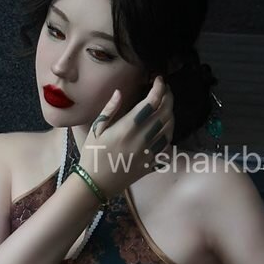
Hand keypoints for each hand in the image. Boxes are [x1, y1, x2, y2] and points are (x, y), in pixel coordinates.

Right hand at [79, 75, 174, 199]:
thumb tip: (119, 93)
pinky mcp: (151, 163)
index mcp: (127, 128)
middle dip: (168, 97)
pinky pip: (167, 145)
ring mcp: (149, 152)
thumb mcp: (96, 129)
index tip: (159, 80)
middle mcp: (141, 139)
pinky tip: (166, 126)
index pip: (151, 103)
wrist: (95, 184)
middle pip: (164, 113)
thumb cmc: (92, 154)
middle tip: (165, 89)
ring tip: (167, 105)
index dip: (158, 88)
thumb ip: (110, 109)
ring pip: (169, 128)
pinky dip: (170, 132)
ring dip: (171, 113)